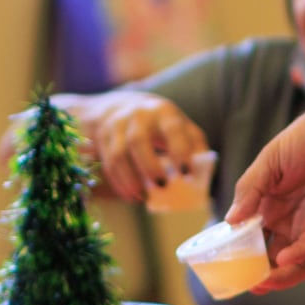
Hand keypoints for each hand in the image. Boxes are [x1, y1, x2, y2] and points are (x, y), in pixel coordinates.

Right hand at [70, 92, 208, 203]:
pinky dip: (120, 183)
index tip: (186, 174)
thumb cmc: (163, 124)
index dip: (179, 151)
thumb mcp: (183, 127)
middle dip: (149, 167)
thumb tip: (202, 176)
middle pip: (138, 141)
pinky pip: (108, 164)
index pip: (172, 129)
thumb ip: (195, 147)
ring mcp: (116, 125)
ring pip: (118, 154)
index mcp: (164, 112)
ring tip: (143, 197)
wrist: (124, 107)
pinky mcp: (102, 138)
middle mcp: (138, 115)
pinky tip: (132, 195)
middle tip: (162, 186)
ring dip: (131, 180)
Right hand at [226, 101, 304, 291]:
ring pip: (293, 261)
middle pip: (269, 256)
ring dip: (279, 276)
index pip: (249, 238)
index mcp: (267, 205)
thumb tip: (229, 221)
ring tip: (263, 284)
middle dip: (258, 274)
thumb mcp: (269, 162)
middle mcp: (286, 219)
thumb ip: (250, 191)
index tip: (223, 267)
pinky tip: (282, 260)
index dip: (238, 255)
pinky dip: (297, 256)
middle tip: (245, 284)